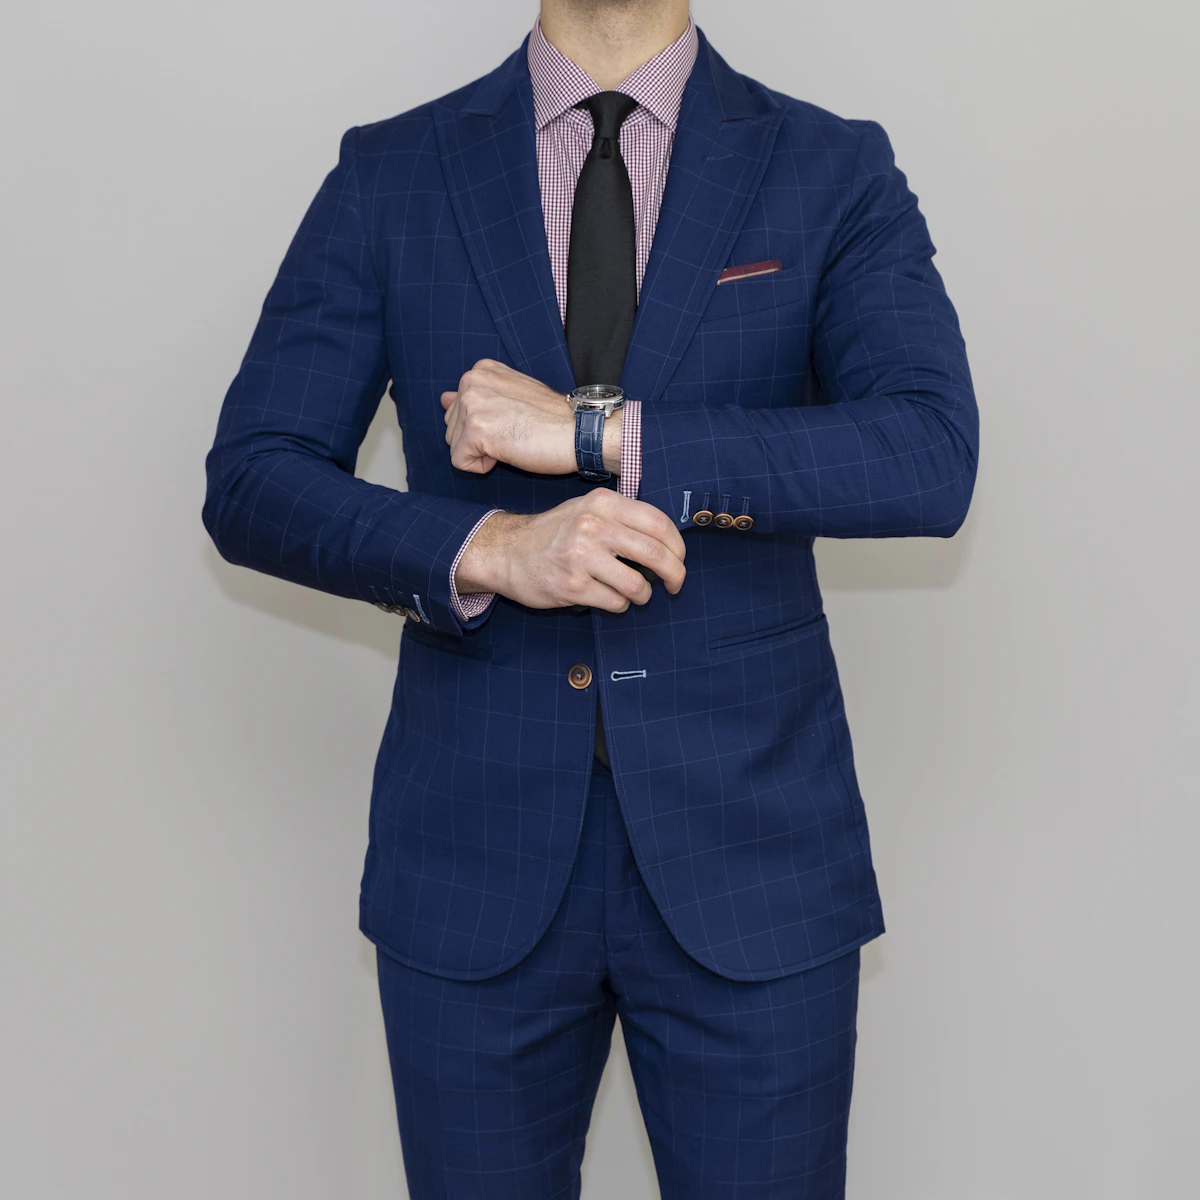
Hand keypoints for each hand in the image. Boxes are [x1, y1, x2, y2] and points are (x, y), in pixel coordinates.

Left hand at [441, 359, 583, 476]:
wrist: (578, 432)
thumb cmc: (552, 419)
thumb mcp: (511, 396)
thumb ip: (477, 396)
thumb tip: (443, 399)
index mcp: (480, 370)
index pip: (458, 409)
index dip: (484, 426)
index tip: (513, 422)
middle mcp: (471, 381)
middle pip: (451, 428)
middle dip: (478, 440)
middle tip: (514, 433)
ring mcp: (472, 404)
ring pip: (454, 446)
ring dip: (481, 453)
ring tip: (512, 440)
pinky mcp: (475, 429)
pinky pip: (460, 462)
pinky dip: (482, 467)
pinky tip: (508, 453)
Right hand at [454, 490, 685, 612]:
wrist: (507, 552)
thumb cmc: (553, 533)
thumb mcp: (586, 510)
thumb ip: (623, 518)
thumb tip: (668, 541)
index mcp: (602, 503)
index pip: (658, 523)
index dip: (678, 546)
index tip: (680, 559)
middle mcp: (592, 526)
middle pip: (656, 554)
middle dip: (675, 574)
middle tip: (675, 584)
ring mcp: (581, 557)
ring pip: (638, 584)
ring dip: (643, 594)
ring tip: (636, 593)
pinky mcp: (572, 586)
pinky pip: (616, 602)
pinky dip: (620, 605)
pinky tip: (610, 598)